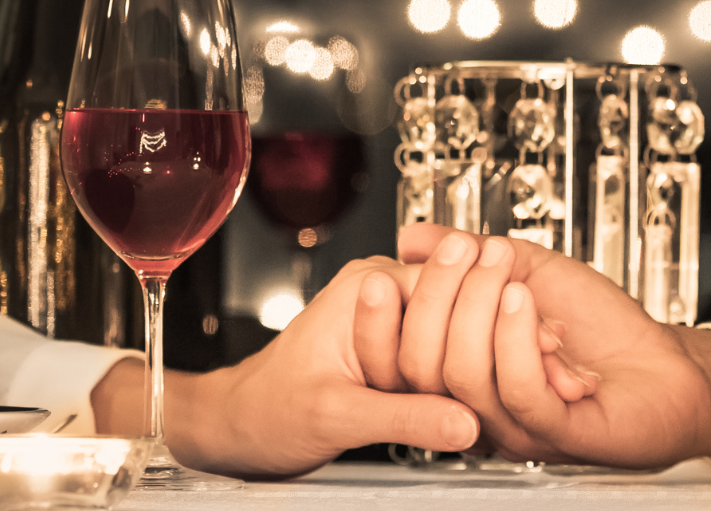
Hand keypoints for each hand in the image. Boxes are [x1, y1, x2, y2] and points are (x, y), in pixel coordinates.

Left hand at [93, 256, 478, 479]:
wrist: (244, 423)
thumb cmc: (269, 408)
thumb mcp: (338, 416)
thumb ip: (404, 416)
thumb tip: (464, 423)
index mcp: (367, 287)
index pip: (452, 290)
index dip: (464, 338)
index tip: (466, 379)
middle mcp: (383, 289)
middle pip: (460, 313)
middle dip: (455, 362)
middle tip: (436, 400)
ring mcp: (393, 315)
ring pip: (455, 338)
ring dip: (448, 378)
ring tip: (424, 404)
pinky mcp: (398, 342)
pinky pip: (442, 356)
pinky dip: (443, 386)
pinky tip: (436, 409)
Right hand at [355, 224, 710, 468]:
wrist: (669, 366)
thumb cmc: (603, 328)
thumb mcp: (527, 271)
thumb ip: (469, 256)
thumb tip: (412, 240)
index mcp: (463, 378)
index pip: (396, 359)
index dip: (382, 320)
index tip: (390, 270)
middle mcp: (481, 408)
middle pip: (421, 366)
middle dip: (436, 297)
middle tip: (462, 250)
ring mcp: (516, 423)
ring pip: (463, 376)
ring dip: (477, 308)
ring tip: (499, 265)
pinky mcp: (557, 431)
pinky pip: (516, 390)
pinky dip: (514, 339)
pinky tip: (523, 301)